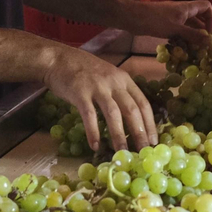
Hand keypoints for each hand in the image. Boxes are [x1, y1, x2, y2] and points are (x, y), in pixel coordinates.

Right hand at [40, 45, 156, 152]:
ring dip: (119, 136)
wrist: (57, 58)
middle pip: (132, 110)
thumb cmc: (83, 71)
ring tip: (122, 153)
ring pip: (113, 114)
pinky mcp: (80, 92)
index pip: (143, 103)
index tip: (154, 142)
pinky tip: (95, 146)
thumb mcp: (108, 77)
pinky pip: (89, 115)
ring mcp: (97, 87)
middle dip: (139, 133)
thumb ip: (119, 93)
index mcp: (124, 79)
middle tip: (143, 152)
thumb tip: (131, 121)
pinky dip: (93, 132)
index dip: (150, 124)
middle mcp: (114, 82)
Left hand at [115, 0, 211, 47]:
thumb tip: (210, 41)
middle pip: (200, 17)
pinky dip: (184, 38)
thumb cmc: (153, 20)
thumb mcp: (175, 29)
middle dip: (209, 28)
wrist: (131, 17)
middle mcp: (182, 11)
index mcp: (186, 8)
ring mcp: (173, 18)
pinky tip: (184, 48)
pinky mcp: (165, 25)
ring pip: (190, 25)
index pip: (207, 7)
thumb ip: (192, 35)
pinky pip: (180, 31)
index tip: (210, 33)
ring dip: (196, 35)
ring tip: (201, 48)